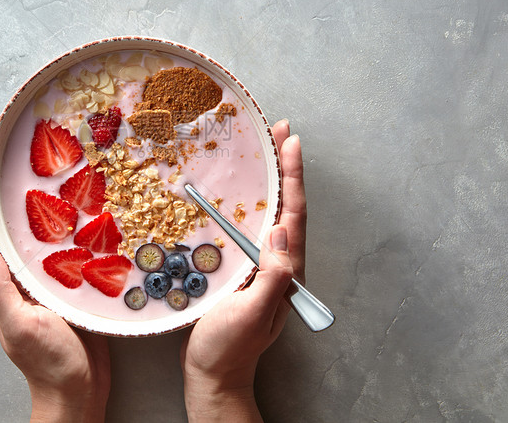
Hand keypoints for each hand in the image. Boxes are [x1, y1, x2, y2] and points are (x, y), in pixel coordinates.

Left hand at [0, 159, 110, 422]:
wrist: (79, 390)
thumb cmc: (49, 363)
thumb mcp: (20, 325)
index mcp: (5, 282)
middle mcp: (23, 276)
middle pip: (11, 227)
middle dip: (8, 194)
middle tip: (14, 159)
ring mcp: (48, 281)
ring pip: (41, 236)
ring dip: (42, 206)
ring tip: (50, 174)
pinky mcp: (74, 285)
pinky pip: (70, 250)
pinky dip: (73, 229)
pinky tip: (86, 212)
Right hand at [180, 119, 306, 421]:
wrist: (213, 376)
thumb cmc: (229, 349)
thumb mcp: (251, 314)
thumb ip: (273, 276)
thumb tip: (282, 231)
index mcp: (285, 271)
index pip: (293, 215)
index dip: (292, 177)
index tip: (290, 143)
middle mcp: (279, 265)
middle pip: (287, 208)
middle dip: (286, 169)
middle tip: (280, 132)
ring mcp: (263, 267)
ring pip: (271, 215)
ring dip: (272, 181)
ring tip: (267, 151)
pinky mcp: (246, 271)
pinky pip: (252, 228)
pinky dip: (252, 203)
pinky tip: (243, 194)